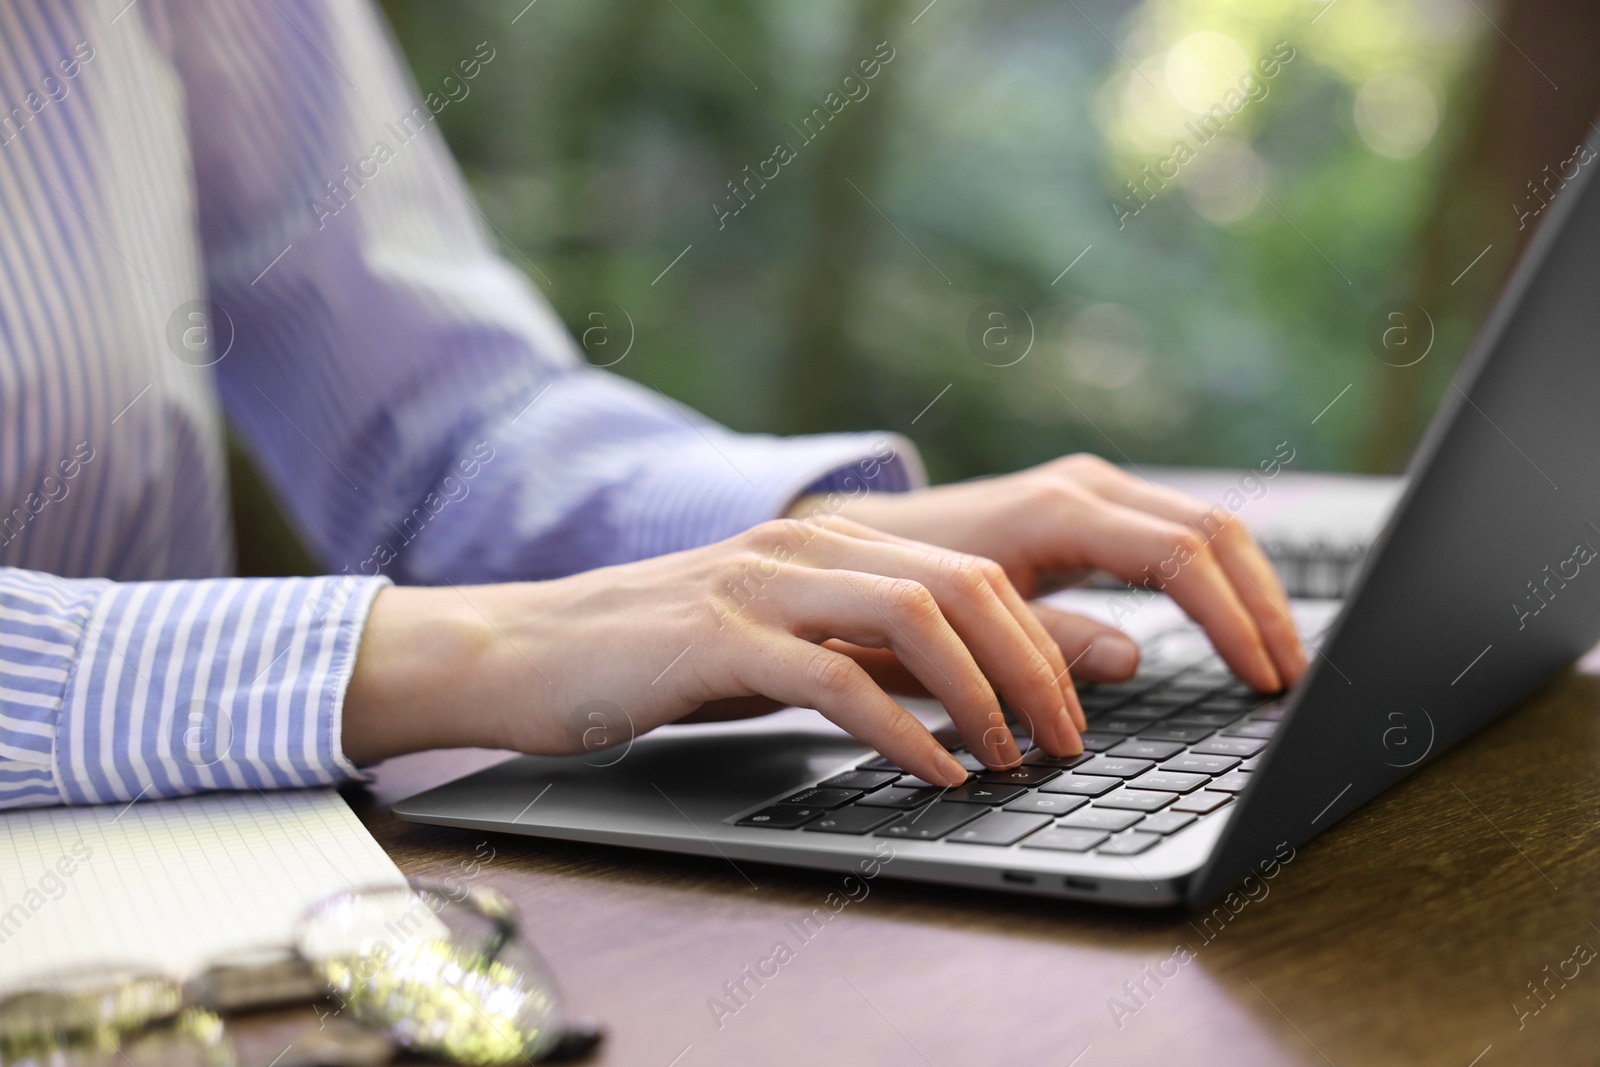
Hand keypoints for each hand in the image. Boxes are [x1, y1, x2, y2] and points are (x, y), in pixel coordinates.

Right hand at [342, 518, 1091, 785]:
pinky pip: (832, 676)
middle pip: (962, 585)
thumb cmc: (660, 661)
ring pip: (913, 615)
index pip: (970, 573)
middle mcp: (804, 546)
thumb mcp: (786, 656)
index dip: (1040, 642)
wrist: (527, 651)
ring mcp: (760, 584)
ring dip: (981, 694)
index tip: (1074, 712)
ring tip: (1012, 758)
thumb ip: (875, 664)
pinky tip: (931, 771)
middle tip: (1066, 742)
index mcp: (829, 542)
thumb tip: (980, 700)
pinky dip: (898, 727)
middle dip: (1035, 666)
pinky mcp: (716, 637)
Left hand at [791, 454, 1305, 692]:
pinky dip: (1220, 578)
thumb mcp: (964, 625)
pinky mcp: (1096, 505)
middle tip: (1291, 678)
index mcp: (1056, 511)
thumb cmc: (901, 586)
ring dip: (1252, 591)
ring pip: (1208, 526)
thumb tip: (1132, 658)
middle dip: (1261, 605)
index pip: (1179, 556)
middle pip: (1213, 531)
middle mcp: (1085, 486)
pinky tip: (1238, 624)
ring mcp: (1094, 488)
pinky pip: (1181, 532)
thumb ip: (1045, 643)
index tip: (1262, 679)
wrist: (863, 538)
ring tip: (1279, 658)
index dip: (1231, 619)